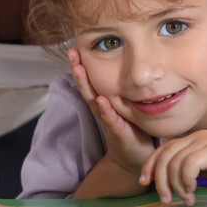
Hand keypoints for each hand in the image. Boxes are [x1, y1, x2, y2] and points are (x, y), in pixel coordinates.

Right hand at [68, 49, 153, 172]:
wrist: (134, 158)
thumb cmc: (130, 128)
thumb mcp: (125, 105)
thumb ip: (122, 88)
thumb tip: (126, 62)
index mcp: (104, 102)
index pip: (91, 81)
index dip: (82, 65)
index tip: (74, 48)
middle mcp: (103, 110)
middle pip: (88, 87)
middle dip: (79, 70)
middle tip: (72, 53)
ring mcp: (109, 121)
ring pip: (95, 102)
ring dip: (87, 86)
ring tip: (79, 69)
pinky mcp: (119, 133)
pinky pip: (111, 121)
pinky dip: (106, 111)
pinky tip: (102, 100)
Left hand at [142, 132, 206, 204]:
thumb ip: (190, 173)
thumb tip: (167, 186)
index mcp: (194, 140)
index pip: (163, 149)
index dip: (150, 165)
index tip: (145, 183)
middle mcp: (198, 136)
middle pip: (165, 155)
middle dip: (160, 180)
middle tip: (166, 200)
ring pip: (174, 162)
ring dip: (176, 185)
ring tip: (186, 198)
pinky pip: (189, 165)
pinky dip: (186, 181)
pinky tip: (194, 191)